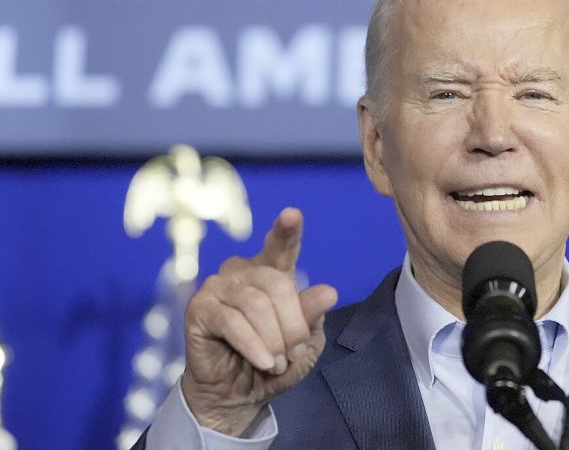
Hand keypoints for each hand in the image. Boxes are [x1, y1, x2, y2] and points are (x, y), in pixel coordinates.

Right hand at [182, 208, 337, 434]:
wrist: (238, 395)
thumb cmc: (273, 362)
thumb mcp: (304, 343)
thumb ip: (312, 316)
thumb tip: (328, 292)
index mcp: (272, 272)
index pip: (281, 247)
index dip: (287, 230)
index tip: (292, 214)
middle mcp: (243, 272)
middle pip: (277, 284)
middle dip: (292, 325)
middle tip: (293, 354)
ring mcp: (218, 287)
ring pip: (256, 304)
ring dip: (273, 340)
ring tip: (276, 363)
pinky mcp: (199, 308)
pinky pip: (232, 323)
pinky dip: (253, 345)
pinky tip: (263, 361)